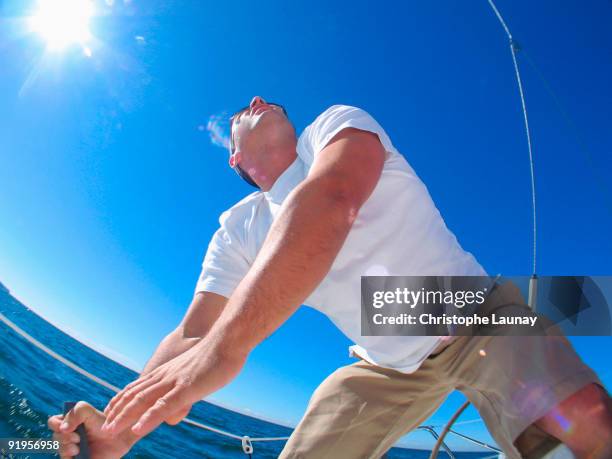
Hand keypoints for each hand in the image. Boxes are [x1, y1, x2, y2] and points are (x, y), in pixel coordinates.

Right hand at [48, 401, 138, 458]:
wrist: (118, 438)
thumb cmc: (104, 423)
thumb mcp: (90, 412)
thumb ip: (75, 413)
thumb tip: (62, 429)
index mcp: (70, 422)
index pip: (53, 422)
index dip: (56, 424)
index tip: (67, 426)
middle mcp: (68, 435)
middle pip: (55, 437)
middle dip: (64, 437)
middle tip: (78, 437)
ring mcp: (71, 448)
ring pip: (59, 449)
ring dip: (66, 448)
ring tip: (78, 448)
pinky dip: (68, 457)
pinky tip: (78, 454)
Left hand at [102, 340, 245, 437]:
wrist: (228, 339)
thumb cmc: (217, 355)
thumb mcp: (195, 373)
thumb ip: (183, 390)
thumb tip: (176, 411)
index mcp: (167, 372)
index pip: (137, 387)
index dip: (122, 400)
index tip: (110, 413)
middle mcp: (165, 376)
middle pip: (134, 395)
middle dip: (117, 413)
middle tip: (103, 428)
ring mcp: (174, 382)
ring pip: (142, 401)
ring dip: (124, 417)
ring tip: (110, 431)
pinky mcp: (186, 388)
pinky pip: (163, 405)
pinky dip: (148, 418)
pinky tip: (138, 429)